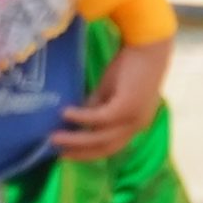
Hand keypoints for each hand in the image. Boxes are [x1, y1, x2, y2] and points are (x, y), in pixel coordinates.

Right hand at [53, 35, 173, 161]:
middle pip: (106, 148)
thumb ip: (96, 106)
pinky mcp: (128, 106)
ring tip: (53, 137)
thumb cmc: (131, 66)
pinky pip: (101, 118)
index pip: (110, 146)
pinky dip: (82, 118)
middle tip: (55, 152)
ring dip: (77, 139)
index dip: (87, 152)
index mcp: (134, 124)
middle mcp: (136, 126)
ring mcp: (133, 118)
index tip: (64, 153)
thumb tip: (78, 120)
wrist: (148, 48)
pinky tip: (65, 114)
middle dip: (80, 152)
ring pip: (103, 138)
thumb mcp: (110, 91)